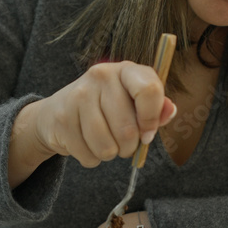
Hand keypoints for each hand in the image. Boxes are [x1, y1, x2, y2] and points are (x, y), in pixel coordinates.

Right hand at [32, 60, 176, 166]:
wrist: (57, 113)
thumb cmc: (105, 108)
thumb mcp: (133, 102)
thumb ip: (155, 108)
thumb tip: (170, 111)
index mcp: (125, 69)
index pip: (148, 90)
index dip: (152, 119)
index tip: (147, 133)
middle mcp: (101, 76)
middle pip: (128, 129)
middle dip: (129, 146)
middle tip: (123, 142)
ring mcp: (78, 95)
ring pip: (107, 146)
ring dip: (110, 154)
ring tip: (104, 141)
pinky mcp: (63, 118)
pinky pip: (88, 156)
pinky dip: (92, 158)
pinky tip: (87, 143)